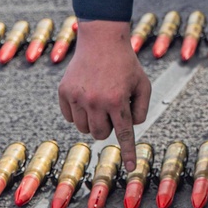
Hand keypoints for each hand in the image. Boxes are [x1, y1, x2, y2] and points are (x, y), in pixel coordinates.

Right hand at [58, 20, 151, 170]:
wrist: (102, 39)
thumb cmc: (126, 63)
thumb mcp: (143, 83)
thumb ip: (141, 109)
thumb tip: (130, 127)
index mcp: (117, 100)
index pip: (123, 134)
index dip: (127, 152)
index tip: (131, 168)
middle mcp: (96, 101)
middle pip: (100, 134)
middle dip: (108, 127)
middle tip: (112, 109)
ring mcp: (77, 97)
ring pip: (84, 128)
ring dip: (93, 121)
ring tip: (100, 101)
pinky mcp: (64, 92)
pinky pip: (70, 117)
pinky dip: (78, 113)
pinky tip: (86, 96)